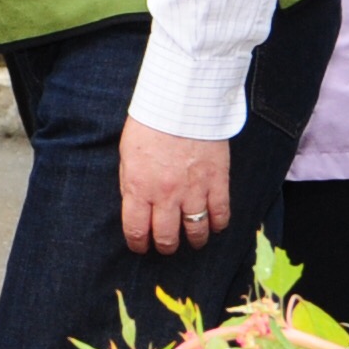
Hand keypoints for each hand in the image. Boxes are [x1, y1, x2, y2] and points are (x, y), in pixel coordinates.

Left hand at [118, 117, 230, 254]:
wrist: (181, 102)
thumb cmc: (149, 125)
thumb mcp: (127, 156)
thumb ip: (132, 184)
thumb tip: (136, 206)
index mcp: (140, 188)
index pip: (136, 230)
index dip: (138, 244)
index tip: (140, 246)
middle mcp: (166, 195)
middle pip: (167, 237)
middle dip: (165, 246)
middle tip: (167, 245)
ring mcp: (194, 190)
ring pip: (196, 231)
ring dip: (193, 240)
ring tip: (192, 240)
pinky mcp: (217, 181)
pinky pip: (221, 214)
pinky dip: (218, 224)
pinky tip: (214, 225)